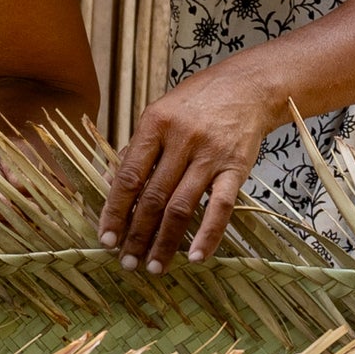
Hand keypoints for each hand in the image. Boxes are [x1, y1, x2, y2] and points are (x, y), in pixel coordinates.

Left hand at [101, 67, 280, 267]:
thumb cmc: (197, 101)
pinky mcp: (236, 168)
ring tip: (153, 267)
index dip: (115, 211)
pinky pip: (221, 207)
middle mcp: (181, 140)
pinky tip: (196, 257)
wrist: (248, 87)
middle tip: (127, 262)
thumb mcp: (160, 112)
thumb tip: (110, 183)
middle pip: (153, 197)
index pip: (128, 176)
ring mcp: (210, 155)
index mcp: (155, 124)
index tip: (106, 238)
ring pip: (182, 207)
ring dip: (166, 242)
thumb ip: (138, 147)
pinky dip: (209, 235)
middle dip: (137, 235)